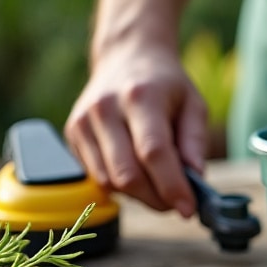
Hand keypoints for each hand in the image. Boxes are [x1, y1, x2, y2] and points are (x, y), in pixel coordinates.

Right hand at [65, 44, 208, 216]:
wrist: (126, 57)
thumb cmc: (167, 85)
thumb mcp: (194, 105)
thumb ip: (195, 142)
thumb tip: (195, 180)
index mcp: (141, 96)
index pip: (153, 152)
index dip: (171, 186)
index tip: (189, 209)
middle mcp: (105, 109)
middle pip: (127, 174)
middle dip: (156, 199)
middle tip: (177, 203)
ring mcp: (83, 121)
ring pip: (109, 182)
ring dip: (139, 196)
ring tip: (160, 184)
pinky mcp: (71, 133)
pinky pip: (96, 176)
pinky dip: (120, 185)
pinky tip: (137, 171)